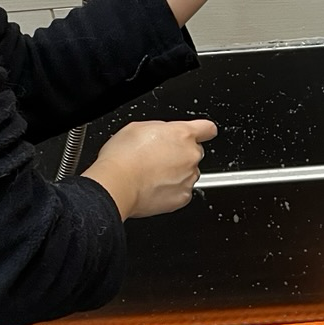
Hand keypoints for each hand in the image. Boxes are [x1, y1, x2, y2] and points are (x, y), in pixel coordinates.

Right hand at [82, 119, 217, 219]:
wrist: (116, 184)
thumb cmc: (122, 156)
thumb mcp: (139, 127)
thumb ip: (162, 129)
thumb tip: (165, 134)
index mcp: (183, 134)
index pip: (207, 129)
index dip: (202, 132)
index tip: (200, 135)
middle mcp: (191, 155)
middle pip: (194, 153)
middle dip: (181, 155)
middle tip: (159, 160)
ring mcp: (189, 177)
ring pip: (189, 173)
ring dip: (177, 174)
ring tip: (152, 175)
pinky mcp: (183, 196)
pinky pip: (182, 192)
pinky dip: (172, 191)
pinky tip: (154, 188)